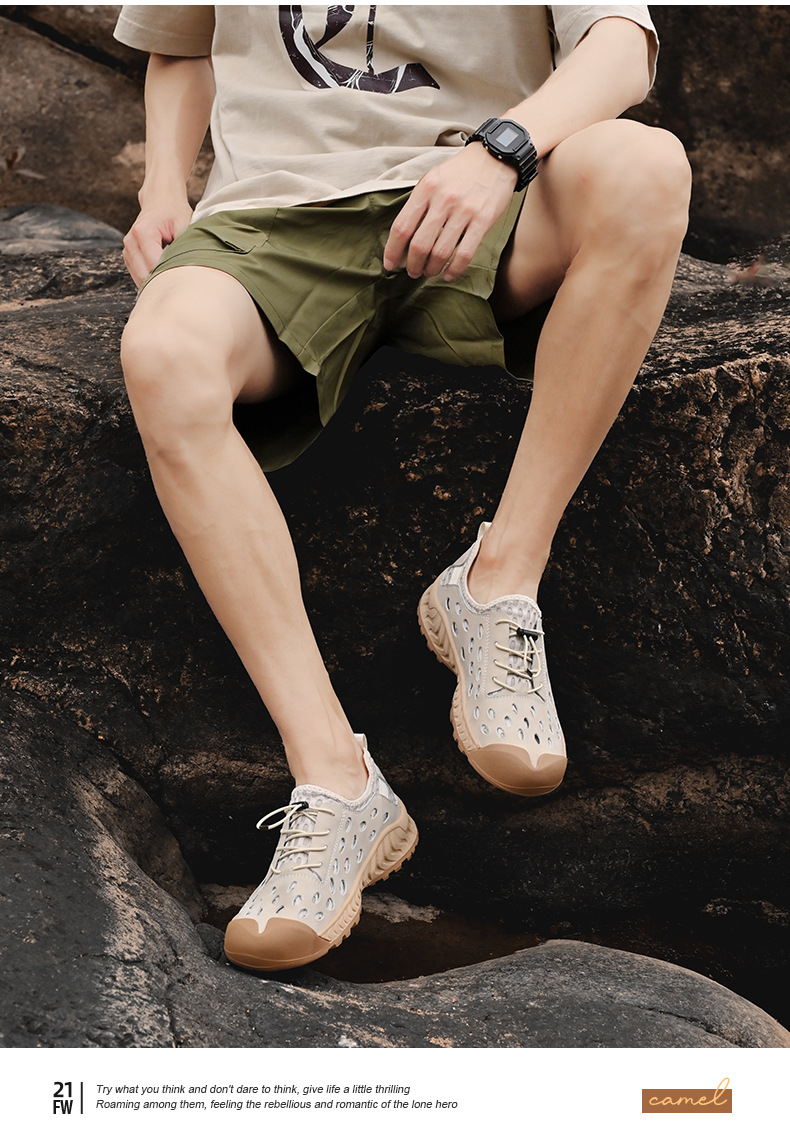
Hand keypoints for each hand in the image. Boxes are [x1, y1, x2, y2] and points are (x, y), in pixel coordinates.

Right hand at [122, 195, 193, 286]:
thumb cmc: (174, 211)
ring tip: (171, 272)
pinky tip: (162, 270)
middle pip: (145, 276)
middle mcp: (131, 242)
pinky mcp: (129, 257)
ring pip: (141, 279)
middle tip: (180, 282)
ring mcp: (127, 250)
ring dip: (156, 281)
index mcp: (143, 233)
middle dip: (163, 282)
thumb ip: (184, 247)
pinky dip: (151, 278)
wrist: (160, 200)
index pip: (154, 266)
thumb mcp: (184, 225)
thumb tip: (188, 270)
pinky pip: (139, 276)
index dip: (170, 276)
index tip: (184, 279)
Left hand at [383, 143, 517, 281]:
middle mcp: (443, 200)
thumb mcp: (433, 178)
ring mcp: (464, 211)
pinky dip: (454, 270)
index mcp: (426, 188)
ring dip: (431, 269)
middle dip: (412, 265)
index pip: (402, 227)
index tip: (389, 264)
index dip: (392, 250)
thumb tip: (404, 235)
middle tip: (412, 272)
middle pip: (419, 245)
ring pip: (440, 253)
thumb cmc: (460, 172)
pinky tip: (448, 274)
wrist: (496, 157)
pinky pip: (464, 254)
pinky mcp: (483, 221)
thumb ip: (419, 203)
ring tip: (429, 272)